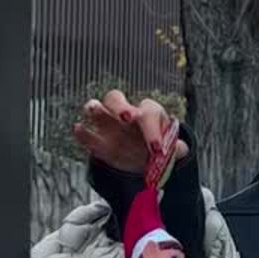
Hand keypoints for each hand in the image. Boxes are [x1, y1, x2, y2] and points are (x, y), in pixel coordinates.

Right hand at [72, 89, 188, 174]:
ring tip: (92, 111)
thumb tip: (180, 149)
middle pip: (117, 98)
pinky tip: (78, 129)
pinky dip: (82, 131)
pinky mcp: (99, 141)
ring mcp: (109, 125)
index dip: (153, 130)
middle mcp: (126, 113)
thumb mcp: (171, 149)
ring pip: (98, 107)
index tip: (156, 148)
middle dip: (120, 106)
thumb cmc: (158, 147)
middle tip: (125, 117)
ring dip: (95, 108)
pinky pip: (88, 134)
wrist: (144, 159)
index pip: (149, 114)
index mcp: (148, 113)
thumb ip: (177, 149)